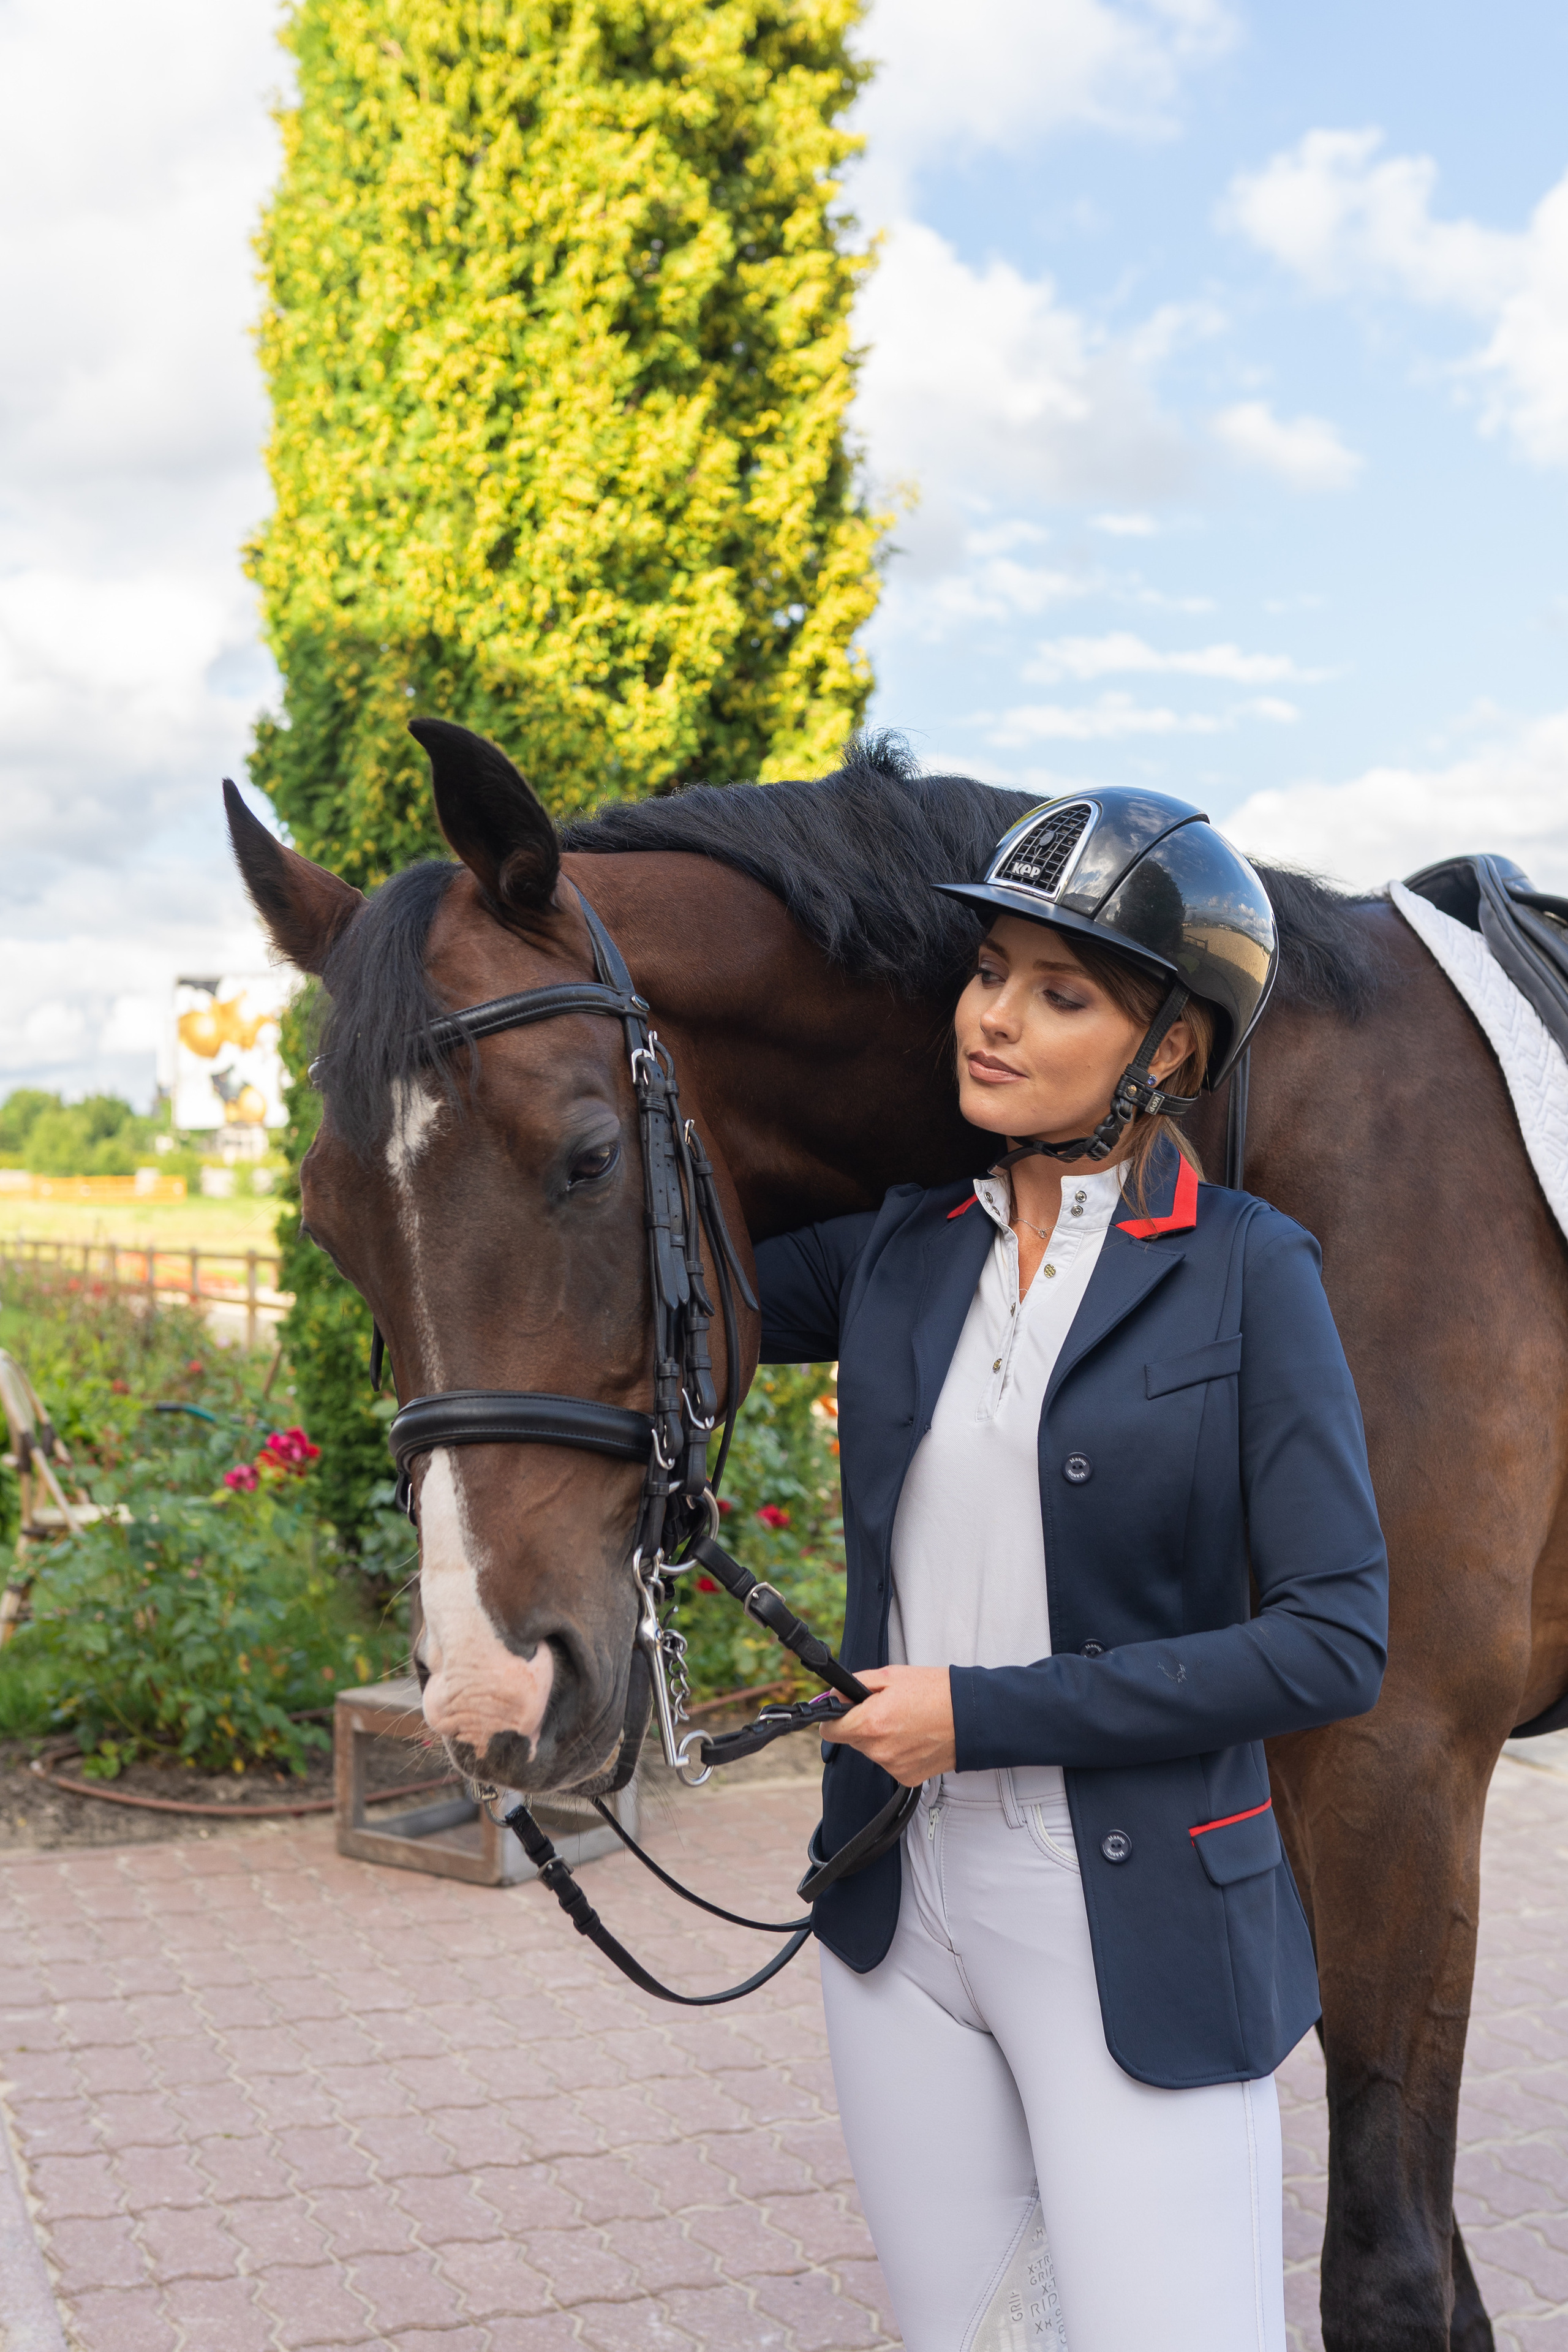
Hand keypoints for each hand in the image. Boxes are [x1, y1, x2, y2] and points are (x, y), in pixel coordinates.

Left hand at [819, 1665, 955, 1785]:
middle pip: (852, 1739)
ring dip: (880, 1737)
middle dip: (862, 1724)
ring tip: (906, 1720)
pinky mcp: (907, 1777)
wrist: (972, 1716)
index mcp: (871, 1723)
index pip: (830, 1731)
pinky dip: (897, 1751)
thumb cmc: (937, 1692)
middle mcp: (879, 1750)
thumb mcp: (891, 1675)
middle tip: (886, 1708)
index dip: (834, 1718)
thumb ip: (856, 1685)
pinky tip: (915, 1736)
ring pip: (871, 1751)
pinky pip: (890, 1762)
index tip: (844, 1710)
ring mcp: (893, 1766)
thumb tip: (834, 1696)